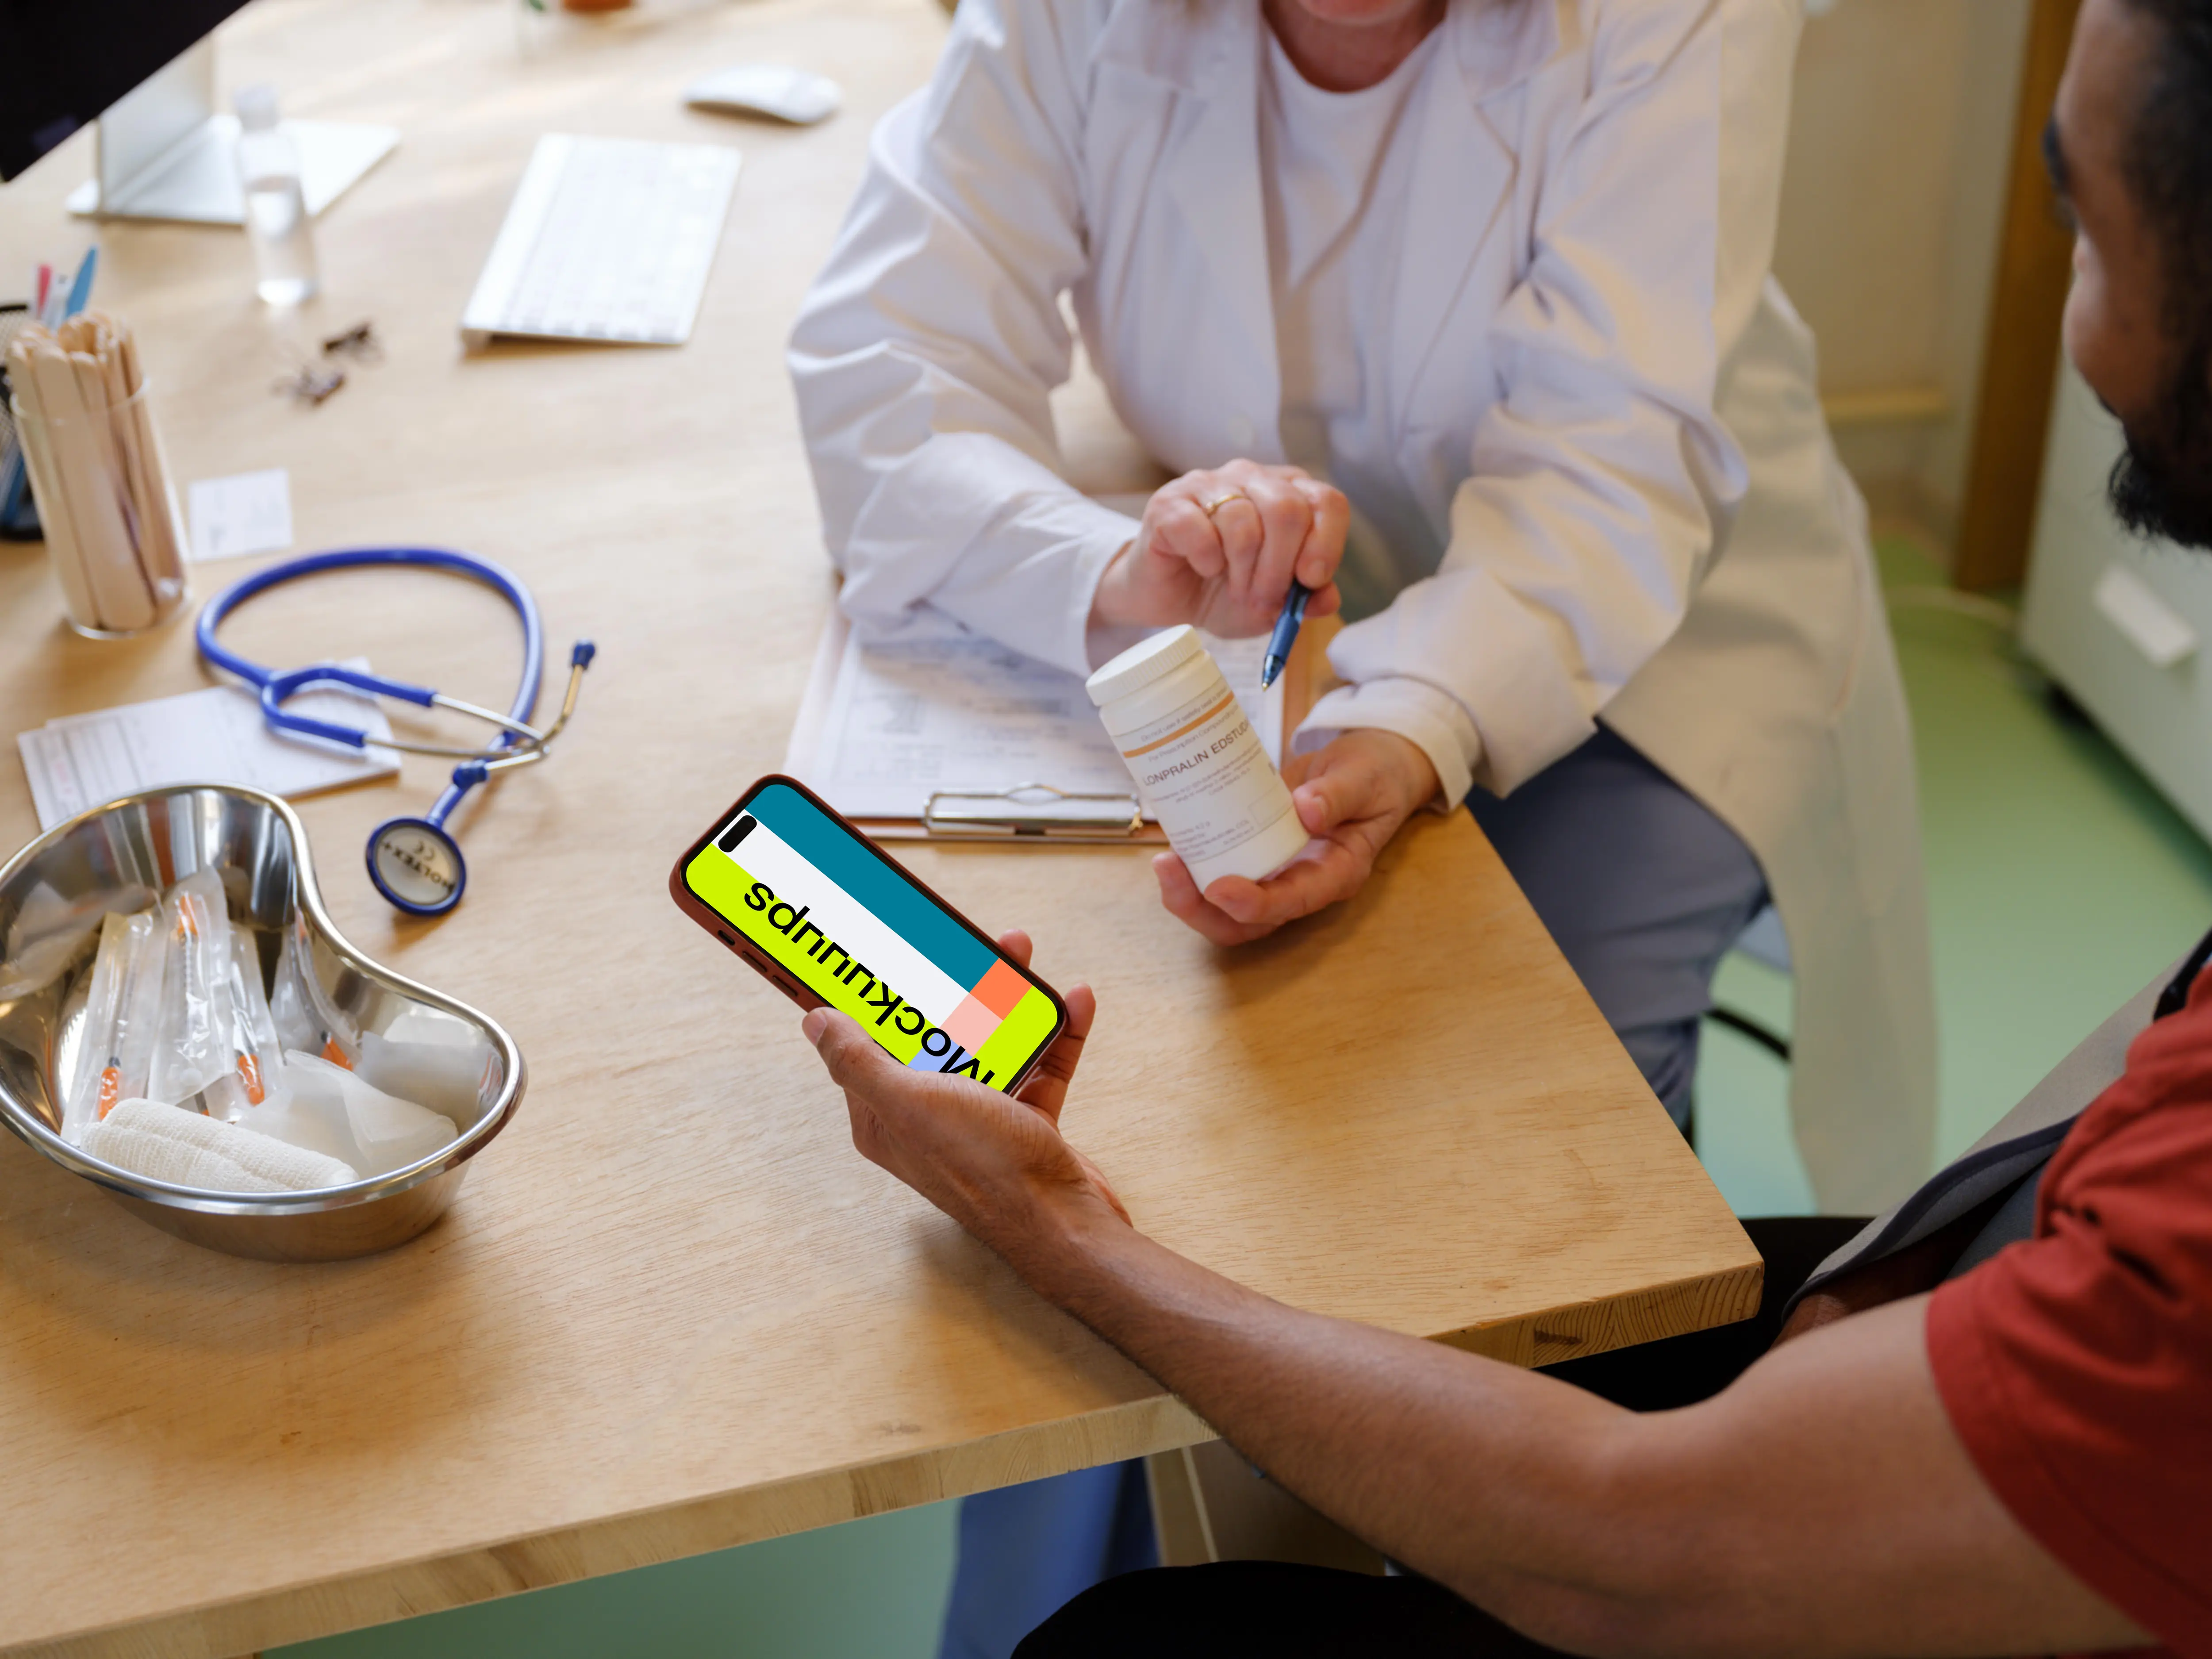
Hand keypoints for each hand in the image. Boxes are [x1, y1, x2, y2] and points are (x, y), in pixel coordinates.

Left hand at [800, 930, 1130, 1266]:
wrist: (1061, 1222)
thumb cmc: (981, 1167)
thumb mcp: (909, 1103)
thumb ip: (859, 1061)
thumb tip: (814, 1021)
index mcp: (887, 1114)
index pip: (868, 1044)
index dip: (872, 998)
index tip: (879, 953)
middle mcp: (928, 1114)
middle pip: (934, 1034)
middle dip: (951, 985)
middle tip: (965, 943)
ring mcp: (979, 1117)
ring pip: (988, 1041)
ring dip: (1008, 999)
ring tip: (1021, 956)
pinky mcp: (1024, 1120)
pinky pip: (1038, 1063)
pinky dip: (1054, 1033)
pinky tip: (1073, 1002)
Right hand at [1090, 460, 1348, 637]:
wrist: (1167, 598)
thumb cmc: (1223, 591)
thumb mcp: (1272, 605)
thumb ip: (1304, 599)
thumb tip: (1327, 597)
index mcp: (1287, 492)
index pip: (1325, 501)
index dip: (1325, 542)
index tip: (1310, 581)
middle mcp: (1250, 477)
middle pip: (1286, 508)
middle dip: (1279, 567)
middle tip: (1265, 599)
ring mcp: (1207, 484)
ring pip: (1243, 521)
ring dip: (1243, 571)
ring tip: (1236, 591)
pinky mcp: (1168, 503)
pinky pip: (1198, 528)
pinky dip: (1206, 559)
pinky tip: (1203, 568)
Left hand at [1155, 729, 1439, 945]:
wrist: (1369, 767)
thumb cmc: (1374, 774)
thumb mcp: (1364, 776)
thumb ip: (1339, 793)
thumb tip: (1306, 810)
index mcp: (1338, 872)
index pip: (1295, 901)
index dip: (1256, 903)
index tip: (1219, 888)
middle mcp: (1303, 883)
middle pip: (1250, 923)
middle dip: (1204, 909)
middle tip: (1169, 870)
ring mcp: (1277, 874)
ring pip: (1227, 910)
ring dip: (1190, 896)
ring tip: (1163, 862)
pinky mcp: (1257, 857)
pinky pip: (1221, 874)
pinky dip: (1194, 869)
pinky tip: (1173, 845)